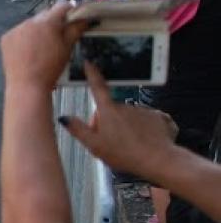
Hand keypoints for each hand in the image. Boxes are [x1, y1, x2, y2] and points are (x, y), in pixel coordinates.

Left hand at [0, 3, 91, 90]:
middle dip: (52, 21)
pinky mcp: (6, 38)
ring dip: (37, 29)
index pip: (61, 6)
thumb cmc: (51, 67)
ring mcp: (15, 29)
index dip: (69, 10)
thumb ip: (75, 29)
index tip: (72, 18)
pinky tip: (28, 50)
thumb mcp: (67, 48)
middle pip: (45, 15)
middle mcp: (29, 21)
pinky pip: (18, 32)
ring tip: (41, 46)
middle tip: (57, 35)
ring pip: (31, 23)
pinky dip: (24, 37)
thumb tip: (85, 18)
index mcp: (47, 22)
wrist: (27, 84)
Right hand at [60, 63, 177, 180]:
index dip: (92, 75)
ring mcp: (142, 110)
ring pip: (129, 117)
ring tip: (128, 146)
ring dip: (126, 127)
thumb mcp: (94, 145)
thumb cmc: (124, 154)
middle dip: (109, 122)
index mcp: (108, 111)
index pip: (97, 88)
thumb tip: (64, 118)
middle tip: (109, 142)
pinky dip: (143, 130)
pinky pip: (145, 121)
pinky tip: (143, 143)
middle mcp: (125, 106)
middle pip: (112, 110)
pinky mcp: (157, 117)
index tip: (89, 63)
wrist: (158, 159)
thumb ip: (78, 130)